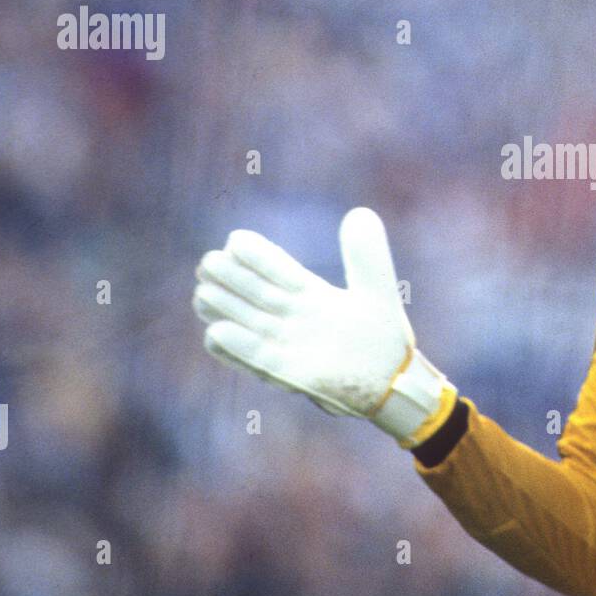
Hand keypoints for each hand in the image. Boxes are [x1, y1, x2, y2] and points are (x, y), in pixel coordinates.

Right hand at [192, 207, 455, 447]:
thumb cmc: (384, 337)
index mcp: (310, 294)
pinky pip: (257, 359)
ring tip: (204, 293)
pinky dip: (238, 348)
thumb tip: (360, 213)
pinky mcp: (289, 374)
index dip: (257, 255)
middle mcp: (294, 318)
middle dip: (231, 278)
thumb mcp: (377, 291)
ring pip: (248, 323)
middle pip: (255, 294)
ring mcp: (289, 345)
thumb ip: (367, 256)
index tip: (236, 240)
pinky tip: (217, 332)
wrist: (392, 382)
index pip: (277, 269)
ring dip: (225, 309)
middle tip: (210, 263)